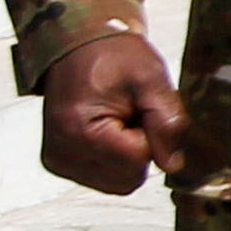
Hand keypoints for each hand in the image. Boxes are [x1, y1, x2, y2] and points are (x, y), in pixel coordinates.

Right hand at [39, 31, 184, 194]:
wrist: (78, 46)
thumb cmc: (113, 56)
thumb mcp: (151, 79)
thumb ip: (168, 122)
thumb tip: (173, 166)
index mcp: (81, 131)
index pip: (139, 159)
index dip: (151, 134)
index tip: (138, 107)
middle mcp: (62, 153)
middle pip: (128, 177)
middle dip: (139, 148)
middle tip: (130, 113)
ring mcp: (58, 161)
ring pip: (118, 183)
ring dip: (127, 155)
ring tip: (117, 120)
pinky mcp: (59, 163)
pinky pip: (104, 179)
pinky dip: (114, 159)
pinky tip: (106, 130)